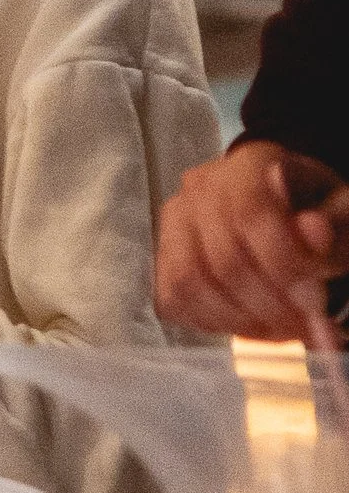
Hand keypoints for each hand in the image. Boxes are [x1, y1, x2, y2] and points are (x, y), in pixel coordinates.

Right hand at [156, 142, 348, 338]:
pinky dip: (215, 322)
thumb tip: (314, 229)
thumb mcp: (342, 212)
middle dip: (271, 303)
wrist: (282, 213)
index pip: (250, 213)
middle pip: (223, 257)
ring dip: (242, 319)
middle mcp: (199, 187)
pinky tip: (251, 324)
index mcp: (248, 164)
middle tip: (307, 325)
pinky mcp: (162, 259)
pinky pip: (174, 299)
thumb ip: (337, 223)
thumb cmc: (314, 212)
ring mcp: (173, 223)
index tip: (319, 297)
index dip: (284, 263)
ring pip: (191, 282)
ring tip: (282, 328)